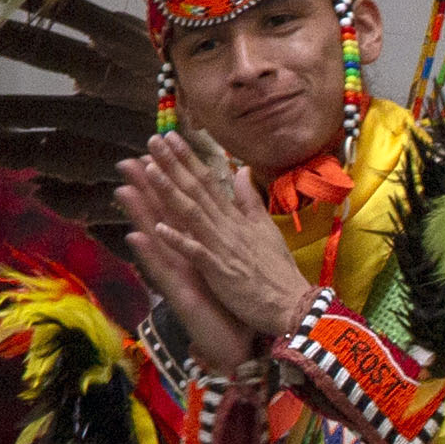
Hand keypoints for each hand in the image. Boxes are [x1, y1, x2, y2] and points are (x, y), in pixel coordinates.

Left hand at [120, 134, 320, 358]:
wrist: (294, 306)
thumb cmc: (279, 272)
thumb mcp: (267, 230)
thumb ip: (251, 201)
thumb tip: (242, 172)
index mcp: (237, 218)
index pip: (209, 182)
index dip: (188, 159)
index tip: (170, 137)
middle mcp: (227, 228)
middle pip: (197, 191)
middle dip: (174, 164)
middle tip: (153, 140)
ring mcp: (223, 249)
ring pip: (193, 215)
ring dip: (171, 192)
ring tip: (150, 170)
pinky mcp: (220, 272)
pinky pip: (197, 254)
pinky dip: (179, 241)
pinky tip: (160, 227)